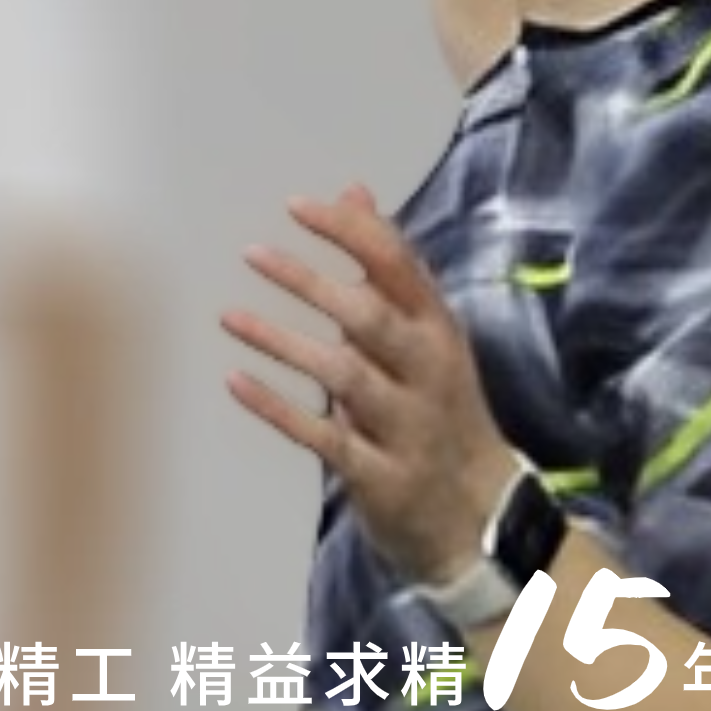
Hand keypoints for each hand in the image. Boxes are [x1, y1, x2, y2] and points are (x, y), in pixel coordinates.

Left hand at [222, 185, 521, 583]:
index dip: (350, 232)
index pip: (400, 267)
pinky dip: (279, 409)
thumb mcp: (427, 337)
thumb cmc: (441, 411)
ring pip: (344, 375)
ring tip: (228, 317)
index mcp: (440, 332)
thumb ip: (386, 271)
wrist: (482, 517)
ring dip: (284, 343)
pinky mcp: (381, 476)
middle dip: (311, 283)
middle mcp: (429, 373)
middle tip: (254, 254)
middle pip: (371, 317)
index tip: (297, 207)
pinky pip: (324, 438)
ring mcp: (407, 426)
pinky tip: (237, 382)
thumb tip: (352, 193)